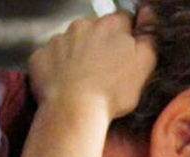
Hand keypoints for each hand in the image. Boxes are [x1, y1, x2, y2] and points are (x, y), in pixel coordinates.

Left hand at [28, 11, 156, 123]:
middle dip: (99, 46)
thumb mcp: (144, 65)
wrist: (73, 111)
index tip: (124, 58)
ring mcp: (58, 40)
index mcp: (110, 25)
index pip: (123, 21)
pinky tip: (64, 85)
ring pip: (71, 43)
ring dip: (77, 56)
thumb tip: (147, 12)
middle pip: (95, 30)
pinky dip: (56, 68)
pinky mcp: (40, 57)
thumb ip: (149, 35)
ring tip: (82, 81)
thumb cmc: (112, 92)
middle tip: (103, 73)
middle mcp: (82, 25)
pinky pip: (50, 58)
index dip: (126, 39)